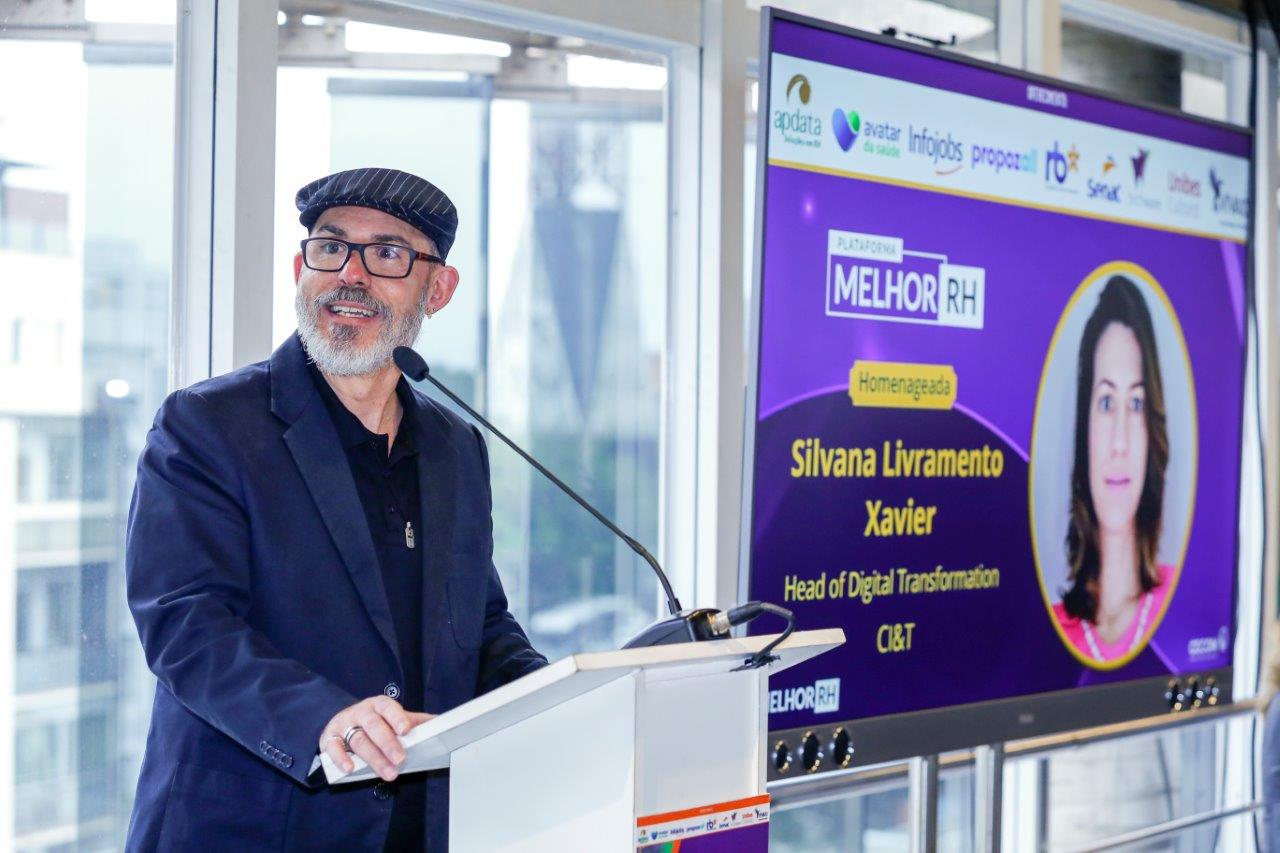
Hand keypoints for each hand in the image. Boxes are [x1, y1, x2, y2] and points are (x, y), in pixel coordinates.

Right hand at [320, 696, 434, 780]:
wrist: (343, 723)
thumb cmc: (375, 722)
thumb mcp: (393, 719)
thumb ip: (415, 721)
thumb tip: (441, 722)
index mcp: (378, 705)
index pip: (388, 707)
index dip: (397, 717)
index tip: (406, 730)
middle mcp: (360, 712)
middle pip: (374, 726)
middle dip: (388, 743)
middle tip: (401, 759)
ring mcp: (343, 725)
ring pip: (359, 740)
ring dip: (374, 758)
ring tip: (388, 772)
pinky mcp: (329, 738)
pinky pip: (333, 748)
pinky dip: (341, 759)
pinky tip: (350, 769)